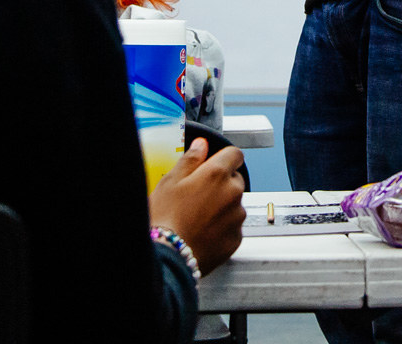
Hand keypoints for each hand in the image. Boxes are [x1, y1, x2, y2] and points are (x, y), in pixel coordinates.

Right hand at [149, 138, 246, 275]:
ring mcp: (237, 217)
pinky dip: (222, 227)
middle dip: (221, 184)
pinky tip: (202, 232)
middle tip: (197, 196)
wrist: (168, 257)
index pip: (235, 154)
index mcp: (217, 174)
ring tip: (197, 217)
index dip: (223, 158)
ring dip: (222, 206)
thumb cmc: (165, 218)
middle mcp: (233, 193)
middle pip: (235, 180)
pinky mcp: (236, 239)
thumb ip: (190, 159)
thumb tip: (201, 145)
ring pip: (235, 204)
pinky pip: (233, 227)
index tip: (213, 165)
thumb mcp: (170, 181)